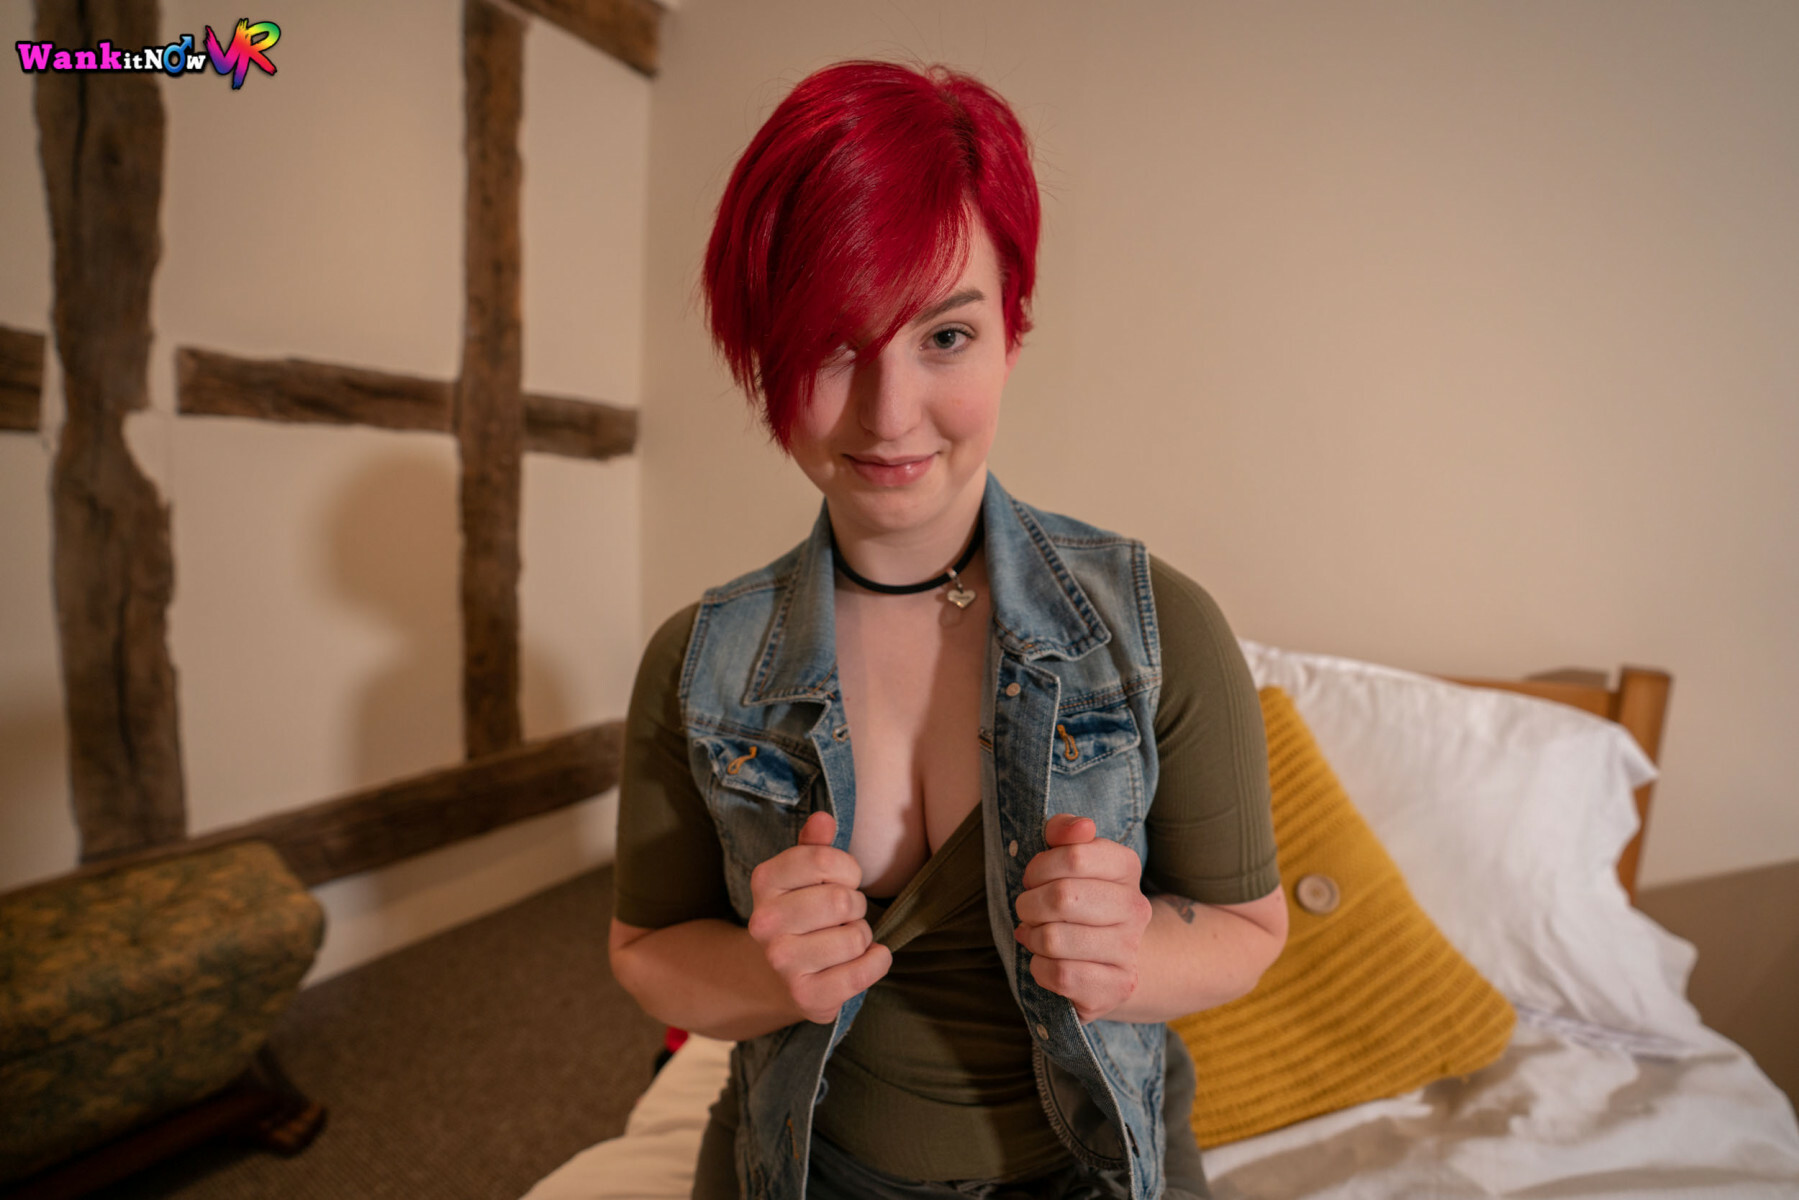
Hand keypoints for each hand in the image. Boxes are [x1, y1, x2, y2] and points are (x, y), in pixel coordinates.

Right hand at [746, 811, 891, 1024]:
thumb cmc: (804, 911)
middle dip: (856, 906)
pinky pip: (861, 974)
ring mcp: (781, 962)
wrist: (782, 974)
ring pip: (855, 938)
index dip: (848, 869)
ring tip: (845, 939)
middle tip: (844, 915)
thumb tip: (823, 818)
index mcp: (765, 881)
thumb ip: (815, 845)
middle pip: (842, 901)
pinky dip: (876, 963)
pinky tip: (866, 959)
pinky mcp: (805, 996)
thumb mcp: (804, 873)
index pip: (824, 860)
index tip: (843, 880)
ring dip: (862, 936)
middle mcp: (764, 923)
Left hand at [1014, 813, 1153, 1022]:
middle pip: (1063, 897)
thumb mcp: (1066, 859)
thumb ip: (1064, 831)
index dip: (1040, 867)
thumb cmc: (1075, 900)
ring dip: (1033, 937)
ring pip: (1057, 939)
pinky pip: (1061, 975)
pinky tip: (1044, 962)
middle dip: (1029, 904)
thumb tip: (1082, 826)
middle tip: (1028, 909)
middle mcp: (1137, 908)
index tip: (1033, 878)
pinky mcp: (1117, 988)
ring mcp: (1129, 951)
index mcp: (1126, 867)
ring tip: (1035, 935)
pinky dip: (1039, 968)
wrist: (1103, 958)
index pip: (1074, 855)